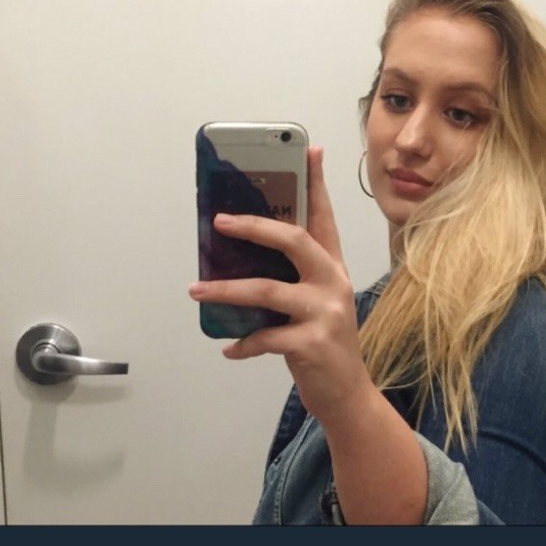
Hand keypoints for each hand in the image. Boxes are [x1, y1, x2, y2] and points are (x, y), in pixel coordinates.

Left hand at [189, 146, 373, 427]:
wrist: (349, 395)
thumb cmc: (325, 341)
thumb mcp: (318, 300)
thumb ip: (293, 276)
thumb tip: (243, 255)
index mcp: (333, 266)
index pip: (324, 215)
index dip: (316, 182)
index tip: (310, 150)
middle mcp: (333, 281)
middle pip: (294, 240)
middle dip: (254, 226)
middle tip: (220, 221)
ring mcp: (324, 312)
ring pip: (268, 290)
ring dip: (227, 289)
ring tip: (197, 290)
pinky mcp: (312, 344)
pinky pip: (267, 338)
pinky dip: (243, 343)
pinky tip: (228, 348)